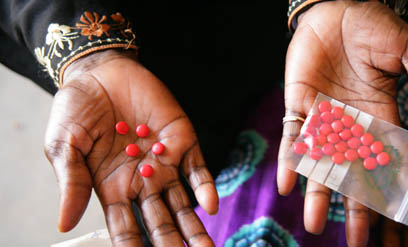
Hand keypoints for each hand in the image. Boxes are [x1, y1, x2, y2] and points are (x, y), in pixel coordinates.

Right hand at [44, 50, 217, 245]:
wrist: (100, 72)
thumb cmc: (75, 109)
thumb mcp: (64, 145)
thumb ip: (70, 182)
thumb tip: (64, 223)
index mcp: (112, 188)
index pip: (126, 229)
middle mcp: (141, 182)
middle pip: (160, 222)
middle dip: (172, 245)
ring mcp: (164, 163)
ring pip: (183, 203)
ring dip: (195, 228)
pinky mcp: (181, 141)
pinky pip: (196, 169)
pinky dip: (204, 187)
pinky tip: (209, 206)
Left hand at [277, 1, 407, 245]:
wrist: (336, 10)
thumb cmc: (374, 27)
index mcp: (380, 118)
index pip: (388, 163)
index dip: (391, 192)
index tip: (397, 221)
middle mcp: (351, 126)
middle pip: (354, 175)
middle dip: (355, 207)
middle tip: (358, 241)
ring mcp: (324, 119)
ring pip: (321, 164)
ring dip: (318, 193)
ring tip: (315, 224)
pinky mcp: (299, 106)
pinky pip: (292, 139)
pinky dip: (290, 160)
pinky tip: (287, 185)